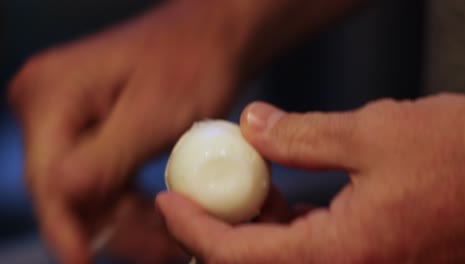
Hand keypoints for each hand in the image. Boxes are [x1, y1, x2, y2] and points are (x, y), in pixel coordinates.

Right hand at [8, 1, 239, 262]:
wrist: (211, 40)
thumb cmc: (192, 64)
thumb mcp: (153, 115)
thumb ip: (105, 160)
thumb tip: (65, 205)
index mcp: (53, 95)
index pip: (48, 180)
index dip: (67, 230)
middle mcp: (49, 105)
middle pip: (66, 189)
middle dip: (111, 227)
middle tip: (161, 247)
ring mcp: (67, 116)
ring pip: (86, 188)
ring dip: (124, 218)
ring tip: (168, 236)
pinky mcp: (90, 126)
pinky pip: (100, 175)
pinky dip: (128, 199)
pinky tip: (158, 213)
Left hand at [157, 93, 464, 262]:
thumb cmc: (463, 158)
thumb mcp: (374, 133)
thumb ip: (302, 134)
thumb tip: (253, 126)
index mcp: (343, 254)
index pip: (239, 257)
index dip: (194, 230)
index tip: (169, 201)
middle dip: (217, 231)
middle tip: (199, 190)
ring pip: (282, 261)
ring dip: (251, 227)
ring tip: (240, 184)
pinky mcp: (373, 258)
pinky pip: (312, 253)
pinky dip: (285, 227)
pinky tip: (279, 195)